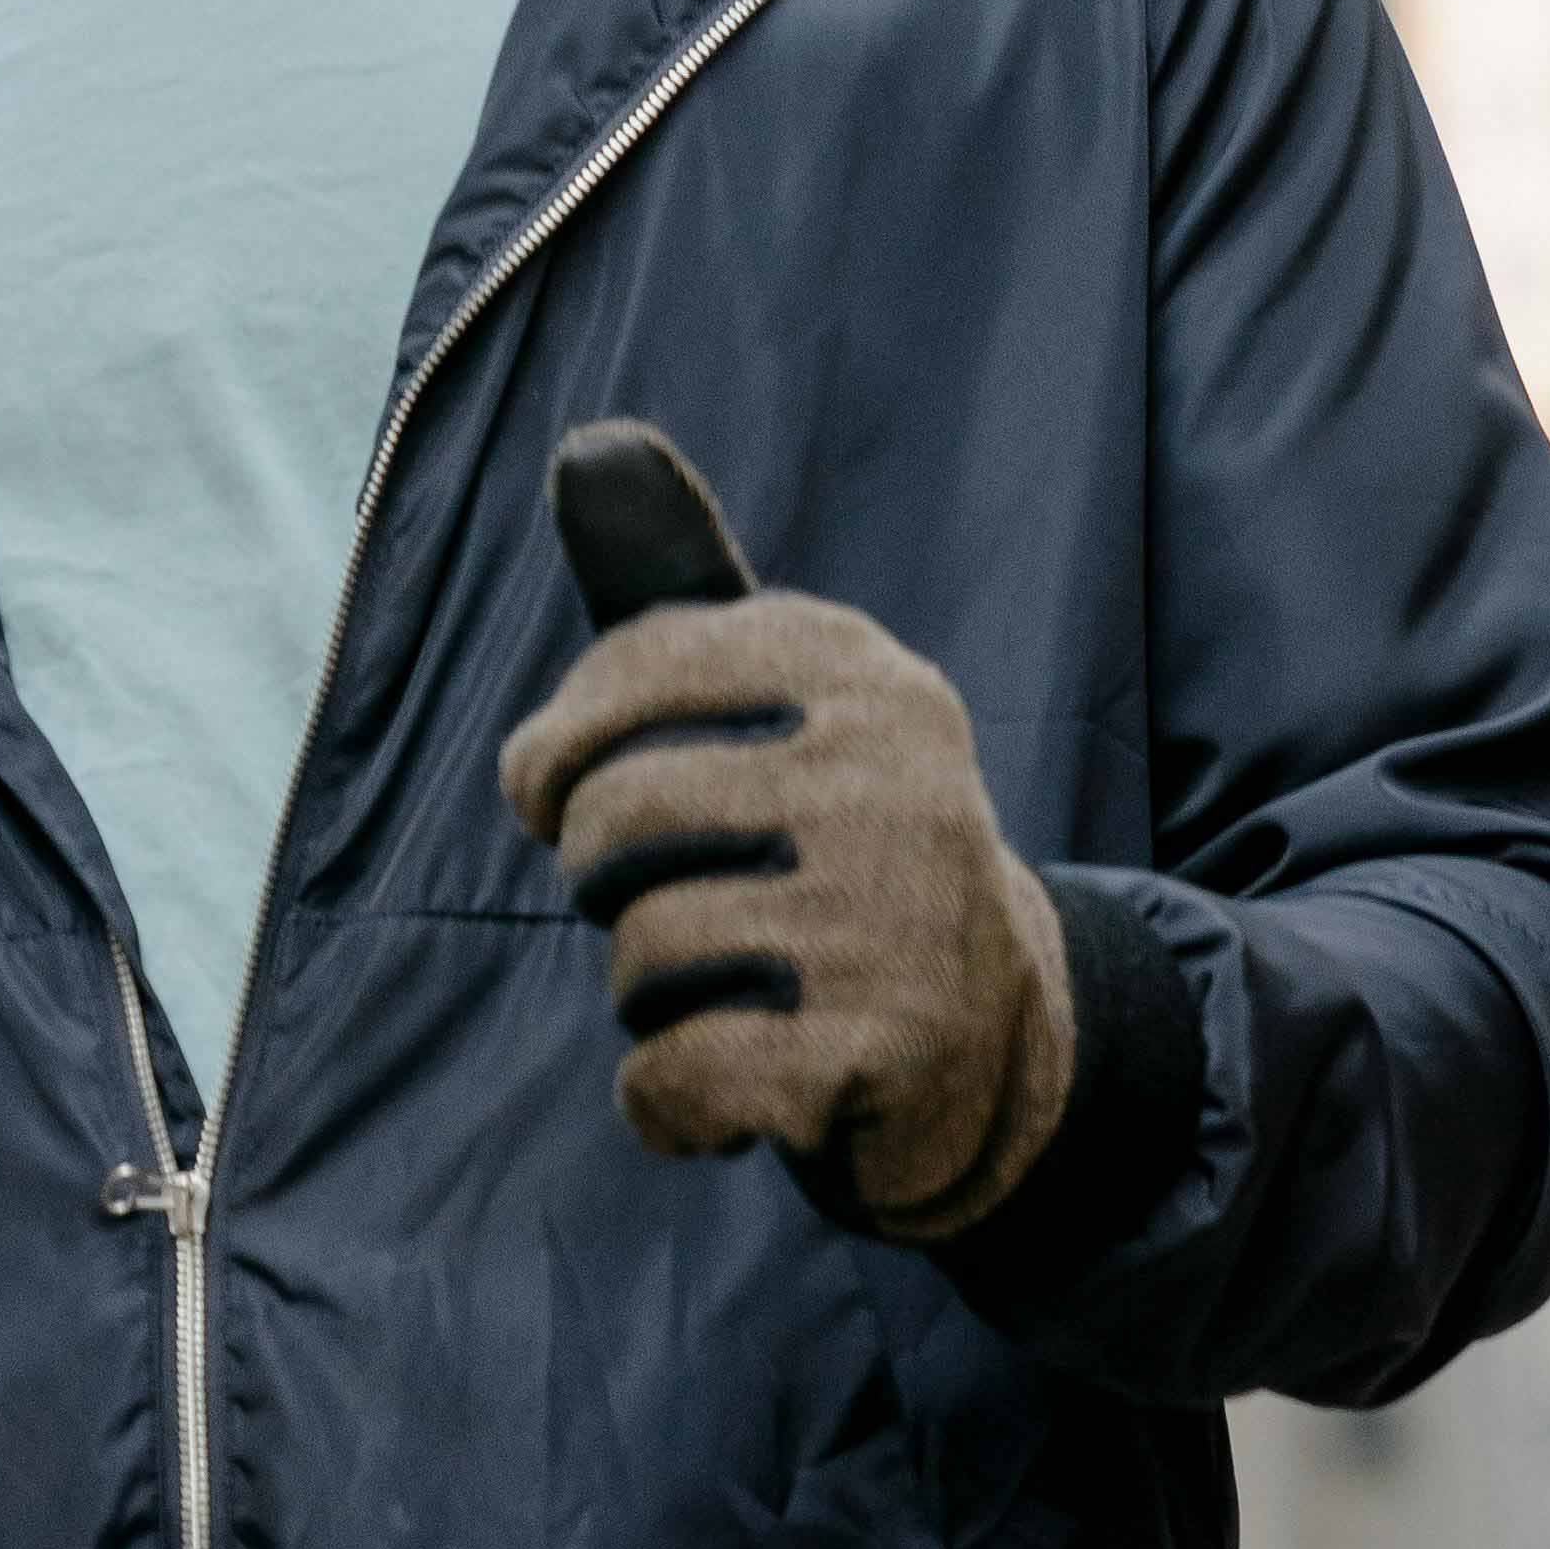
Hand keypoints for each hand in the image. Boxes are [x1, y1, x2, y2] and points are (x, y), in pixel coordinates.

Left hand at [497, 424, 1074, 1236]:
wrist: (992, 1036)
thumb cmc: (828, 848)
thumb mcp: (772, 701)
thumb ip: (672, 587)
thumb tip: (591, 443)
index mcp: (855, 668)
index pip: (633, 671)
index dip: (557, 753)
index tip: (559, 796)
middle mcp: (890, 772)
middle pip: (618, 821)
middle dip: (608, 887)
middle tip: (679, 907)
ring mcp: (895, 912)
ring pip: (641, 954)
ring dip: (648, 997)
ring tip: (733, 988)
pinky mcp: (884, 1047)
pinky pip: (674, 1076)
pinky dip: (666, 1105)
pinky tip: (727, 1089)